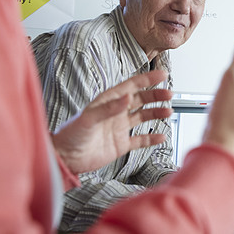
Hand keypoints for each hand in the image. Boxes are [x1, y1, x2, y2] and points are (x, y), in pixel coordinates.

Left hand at [53, 70, 172, 174]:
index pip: (131, 86)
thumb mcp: (89, 118)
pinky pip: (140, 139)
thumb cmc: (70, 135)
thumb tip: (128, 97)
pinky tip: (160, 136)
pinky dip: (151, 138)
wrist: (64, 158)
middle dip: (155, 95)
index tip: (161, 74)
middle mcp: (116, 113)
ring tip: (167, 112)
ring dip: (156, 113)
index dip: (147, 80)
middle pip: (140, 100)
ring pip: (143, 117)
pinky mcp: (121, 144)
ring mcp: (119, 128)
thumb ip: (109, 108)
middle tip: (169, 94)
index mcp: (108, 102)